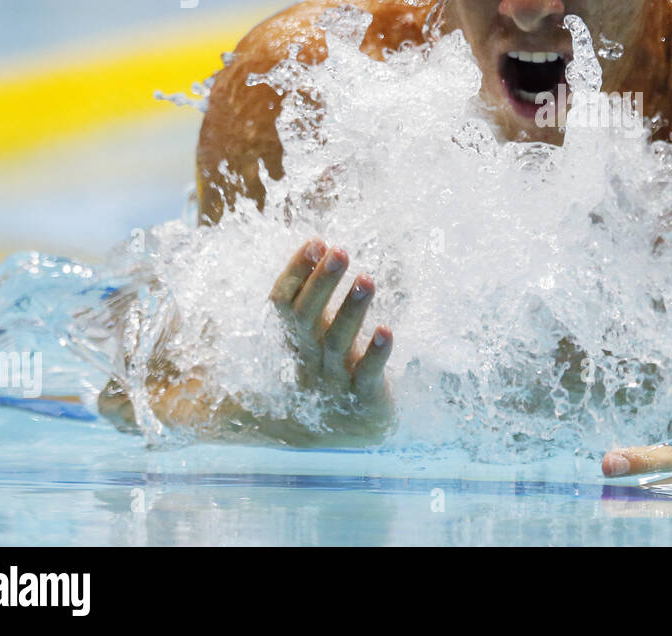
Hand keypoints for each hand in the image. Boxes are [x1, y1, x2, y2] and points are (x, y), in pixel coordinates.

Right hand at [270, 238, 393, 431]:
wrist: (344, 430)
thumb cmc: (331, 366)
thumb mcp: (316, 333)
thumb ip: (314, 296)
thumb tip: (319, 244)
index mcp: (298, 336)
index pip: (284, 302)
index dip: (296, 273)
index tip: (315, 241)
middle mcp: (311, 354)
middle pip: (308, 317)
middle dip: (323, 284)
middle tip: (339, 251)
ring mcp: (334, 376)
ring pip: (338, 342)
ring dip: (351, 310)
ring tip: (367, 279)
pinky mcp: (362, 394)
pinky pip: (367, 374)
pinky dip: (376, 353)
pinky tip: (386, 330)